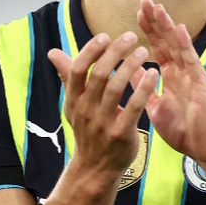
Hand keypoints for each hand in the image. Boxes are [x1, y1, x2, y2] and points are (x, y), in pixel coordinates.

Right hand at [48, 31, 159, 177]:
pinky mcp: (120, 134)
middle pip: (98, 74)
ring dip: (130, 65)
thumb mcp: (74, 105)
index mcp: (73, 101)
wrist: (95, 168)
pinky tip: (153, 74)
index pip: (77, 69)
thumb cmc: (88, 131)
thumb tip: (53, 53)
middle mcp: (85, 110)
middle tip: (131, 37)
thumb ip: (68, 77)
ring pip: (115, 87)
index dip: (90, 50)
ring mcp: (102, 123)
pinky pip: (133, 106)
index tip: (105, 36)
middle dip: (115, 52)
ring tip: (143, 51)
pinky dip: (143, 88)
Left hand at [136, 0, 205, 164]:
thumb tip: (134, 77)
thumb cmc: (186, 133)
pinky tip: (178, 29)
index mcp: (173, 78)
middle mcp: (184, 73)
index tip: (137, 12)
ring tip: (158, 7)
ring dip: (168, 26)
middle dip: (156, 20)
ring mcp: (194, 77)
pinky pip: (192, 63)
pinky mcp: (203, 86)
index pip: (159, 49)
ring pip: (179, 46)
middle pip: (168, 41)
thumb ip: (147, 92)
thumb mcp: (158, 110)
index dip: (148, 31)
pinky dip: (185, 45)